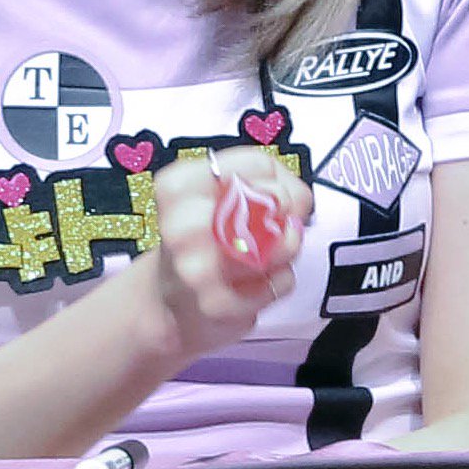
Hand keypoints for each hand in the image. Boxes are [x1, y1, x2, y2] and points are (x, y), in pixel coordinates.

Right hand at [140, 148, 312, 368]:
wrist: (168, 302)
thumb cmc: (202, 241)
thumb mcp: (222, 198)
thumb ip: (267, 183)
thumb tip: (299, 201)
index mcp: (177, 186)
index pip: (258, 163)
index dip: (277, 179)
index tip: (264, 196)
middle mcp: (179, 223)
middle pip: (274, 200)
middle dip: (284, 216)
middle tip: (265, 229)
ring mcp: (195, 268)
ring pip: (281, 244)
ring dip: (284, 251)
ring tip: (258, 256)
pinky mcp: (216, 305)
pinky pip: (280, 282)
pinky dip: (278, 281)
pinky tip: (253, 282)